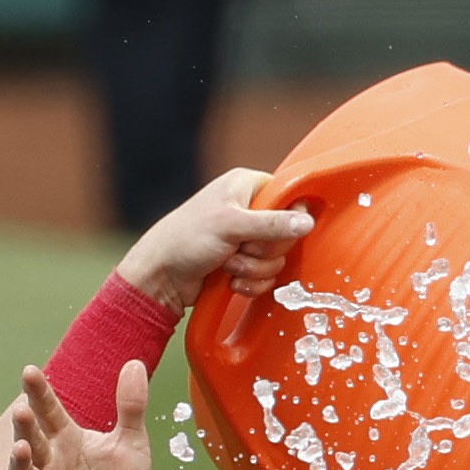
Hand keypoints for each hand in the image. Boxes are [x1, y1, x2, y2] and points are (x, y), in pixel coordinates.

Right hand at [10, 361, 154, 469]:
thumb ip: (130, 407)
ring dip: (19, 463)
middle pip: (30, 439)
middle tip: (22, 410)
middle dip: (24, 426)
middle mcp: (48, 462)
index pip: (47, 410)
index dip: (38, 392)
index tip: (30, 371)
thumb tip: (135, 363)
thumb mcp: (132, 443)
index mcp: (65, 438)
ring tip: (20, 449)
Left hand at [113, 168, 313, 310]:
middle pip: (287, 233)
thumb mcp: (232, 226)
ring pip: (277, 259)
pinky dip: (251, 282)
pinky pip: (268, 276)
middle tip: (241, 248)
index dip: (287, 219)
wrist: (162, 275)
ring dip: (254, 269)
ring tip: (228, 264)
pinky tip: (230, 280)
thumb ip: (273, 224)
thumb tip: (308, 222)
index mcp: (246, 186)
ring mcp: (247, 238)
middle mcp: (250, 209)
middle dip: (264, 250)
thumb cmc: (186, 239)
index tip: (268, 230)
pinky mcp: (245, 262)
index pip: (289, 197)